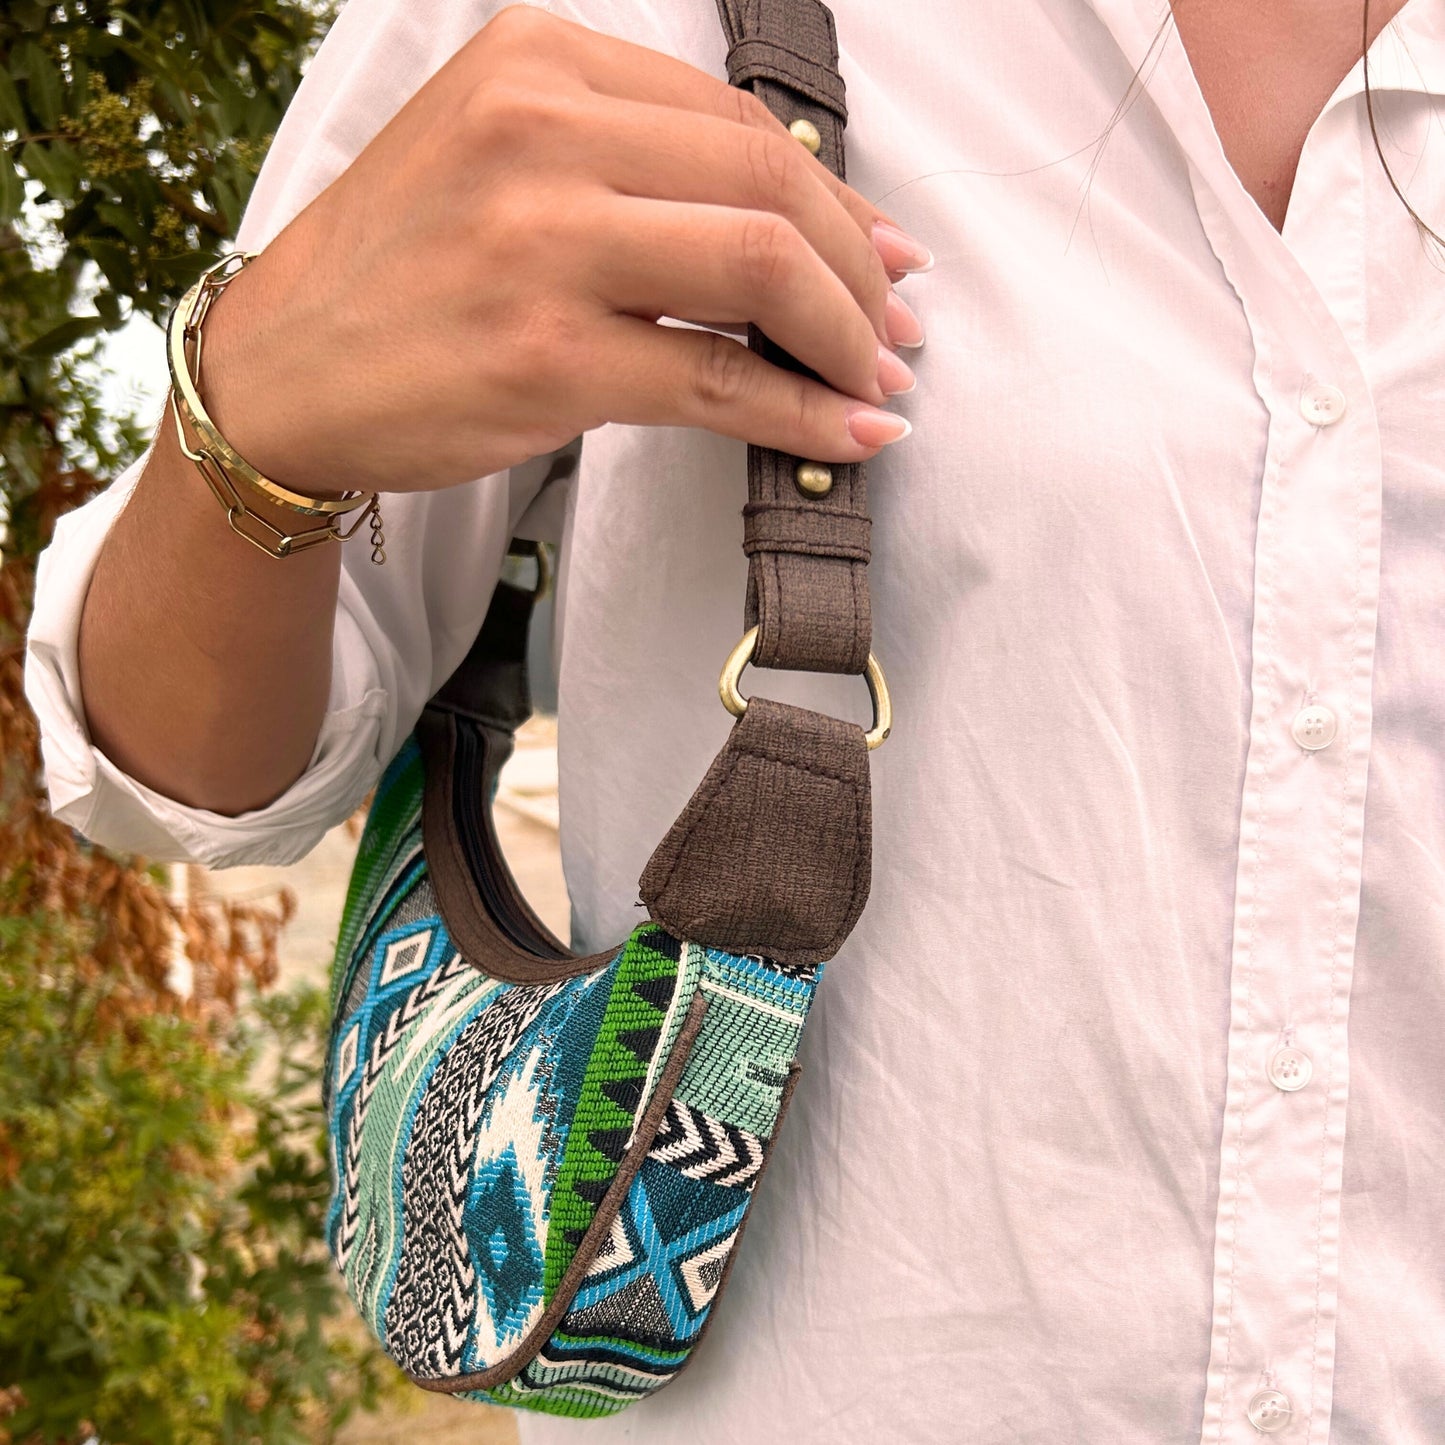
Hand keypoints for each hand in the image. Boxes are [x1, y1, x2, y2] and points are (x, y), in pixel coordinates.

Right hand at [199, 2, 928, 493]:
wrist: (282, 371)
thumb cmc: (397, 271)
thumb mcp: (496, 157)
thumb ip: (621, 158)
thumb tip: (778, 217)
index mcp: (537, 63)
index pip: (736, 122)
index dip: (833, 197)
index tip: (881, 253)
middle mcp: (540, 133)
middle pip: (767, 182)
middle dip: (857, 266)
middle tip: (894, 324)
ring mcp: (541, 245)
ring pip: (759, 269)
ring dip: (844, 333)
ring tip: (879, 376)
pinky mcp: (546, 357)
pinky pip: (716, 381)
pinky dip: (801, 410)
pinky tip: (850, 430)